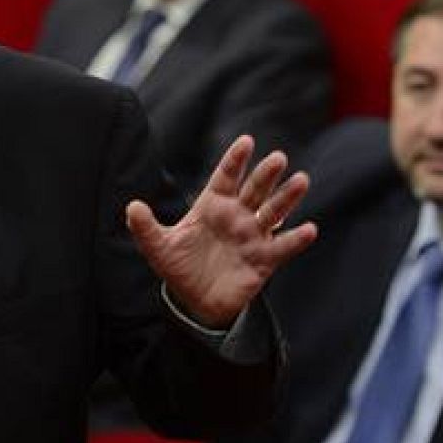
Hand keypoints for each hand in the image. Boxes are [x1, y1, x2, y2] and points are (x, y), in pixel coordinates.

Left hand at [127, 136, 315, 327]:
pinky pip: (283, 247)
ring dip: (287, 197)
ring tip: (301, 180)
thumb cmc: (179, 267)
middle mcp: (236, 216)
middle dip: (265, 174)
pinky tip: (309, 229)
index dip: (235, 160)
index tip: (246, 141)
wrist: (195, 301)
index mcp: (212, 206)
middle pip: (254, 190)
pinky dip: (297, 239)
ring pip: (274, 212)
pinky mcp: (264, 260)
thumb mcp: (158, 248)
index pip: (226, 177)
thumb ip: (145, 228)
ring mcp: (252, 236)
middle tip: (278, 158)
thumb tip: (132, 207)